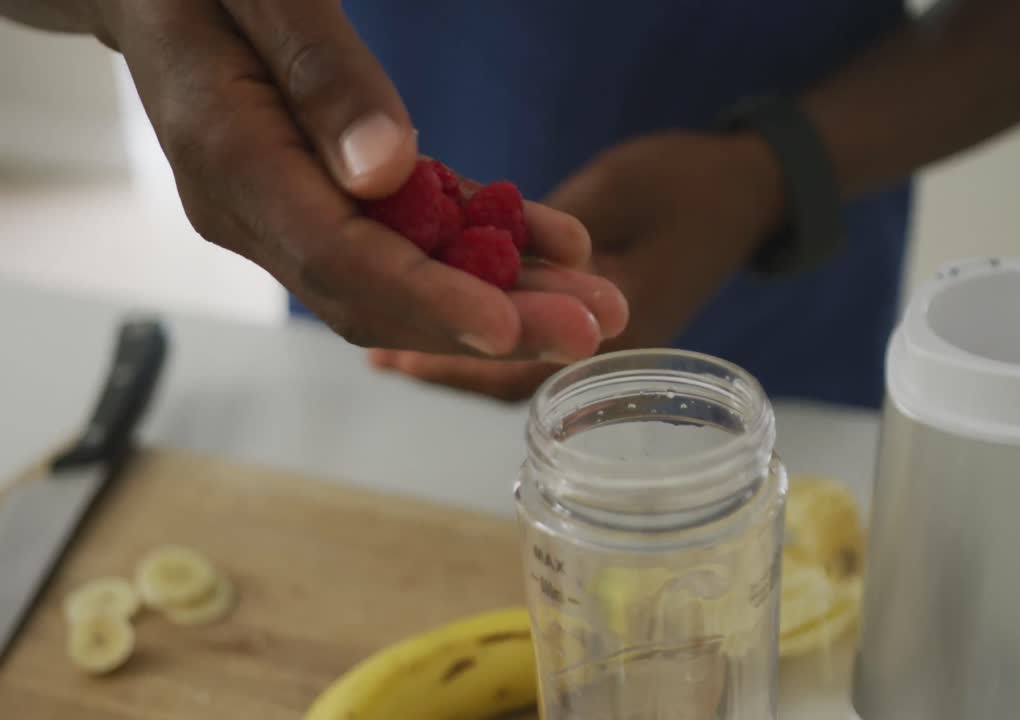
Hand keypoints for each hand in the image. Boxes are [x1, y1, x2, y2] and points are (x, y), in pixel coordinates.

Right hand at [86, 0, 622, 359]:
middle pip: (382, 293)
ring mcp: (292, 214)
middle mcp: (258, 211)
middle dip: (491, 319)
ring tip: (596, 299)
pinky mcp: (326, 201)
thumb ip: (319, 75)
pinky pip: (408, 239)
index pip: (338, 260)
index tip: (507, 326)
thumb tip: (384, 172)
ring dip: (503, 295)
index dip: (428, 298)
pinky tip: (553, 243)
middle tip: (593, 326)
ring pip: (403, 280)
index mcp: (231, 160)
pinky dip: (481, 246)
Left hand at [370, 131, 784, 400]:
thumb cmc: (695, 183)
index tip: (394, 354)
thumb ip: (549, 227)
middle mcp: (608, 342)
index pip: (521, 352)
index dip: (453, 353)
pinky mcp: (606, 313)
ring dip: (463, 348)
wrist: (757, 189)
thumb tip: (473, 251)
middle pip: (511, 370)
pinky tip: (455, 311)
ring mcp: (607, 333)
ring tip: (399, 346)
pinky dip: (491, 324)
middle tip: (383, 358)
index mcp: (615, 316)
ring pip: (521, 357)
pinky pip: (539, 331)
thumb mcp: (620, 191)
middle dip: (446, 360)